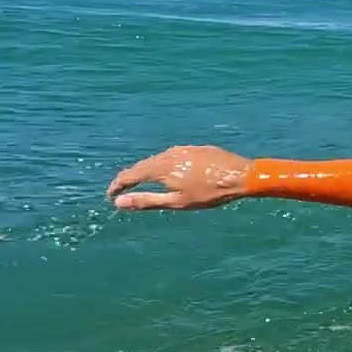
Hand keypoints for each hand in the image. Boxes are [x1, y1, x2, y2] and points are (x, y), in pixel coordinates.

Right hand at [107, 145, 252, 210]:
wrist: (241, 175)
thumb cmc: (209, 193)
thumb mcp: (176, 202)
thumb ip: (146, 201)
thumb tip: (119, 202)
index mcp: (161, 167)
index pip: (131, 174)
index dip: (118, 185)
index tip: (110, 195)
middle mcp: (169, 154)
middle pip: (143, 165)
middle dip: (130, 177)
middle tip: (121, 189)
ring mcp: (184, 149)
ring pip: (158, 159)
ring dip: (147, 170)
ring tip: (142, 182)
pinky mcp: (197, 149)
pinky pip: (173, 156)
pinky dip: (164, 165)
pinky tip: (169, 173)